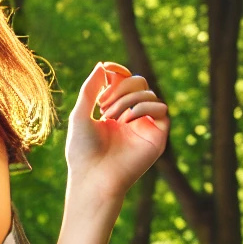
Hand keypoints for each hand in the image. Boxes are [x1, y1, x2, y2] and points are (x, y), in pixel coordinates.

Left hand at [64, 61, 169, 202]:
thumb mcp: (80, 114)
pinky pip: (161, 110)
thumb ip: (90, 89)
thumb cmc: (82, 151)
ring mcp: (146, 127)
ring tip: (109, 116)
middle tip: (103, 104)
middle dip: (121, 86)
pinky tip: (125, 121)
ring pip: (149, 94)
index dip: (118, 72)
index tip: (107, 69)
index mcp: (115, 113)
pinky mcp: (158, 137)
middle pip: (139, 83)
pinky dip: (142, 108)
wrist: (92, 178)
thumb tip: (103, 65)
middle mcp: (132, 118)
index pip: (124, 82)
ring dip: (127, 99)